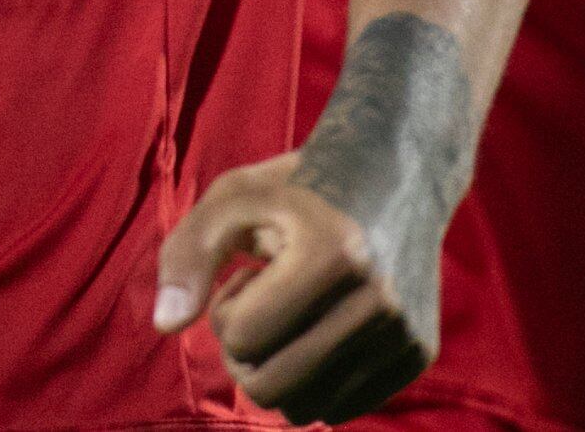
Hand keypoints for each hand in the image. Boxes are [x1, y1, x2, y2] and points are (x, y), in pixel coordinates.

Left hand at [152, 160, 439, 422]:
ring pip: (305, 409)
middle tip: (262, 305)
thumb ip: (188, 255)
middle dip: (247, 353)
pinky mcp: (419, 354)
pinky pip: (341, 408)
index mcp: (333, 254)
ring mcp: (404, 332)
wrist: (396, 176)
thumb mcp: (233, 199)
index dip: (228, 309)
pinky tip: (325, 327)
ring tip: (295, 314)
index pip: (244, 340)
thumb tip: (165, 325)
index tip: (249, 273)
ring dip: (282, 366)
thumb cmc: (298, 188)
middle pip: (271, 389)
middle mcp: (379, 300)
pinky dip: (318, 378)